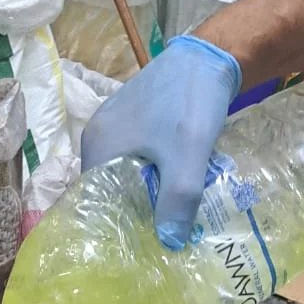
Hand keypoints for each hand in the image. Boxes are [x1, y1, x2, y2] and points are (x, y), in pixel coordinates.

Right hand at [81, 36, 241, 250]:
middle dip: (131, 214)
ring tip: (165, 221)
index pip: (94, 203)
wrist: (209, 56)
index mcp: (98, 147)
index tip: (136, 247)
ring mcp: (114, 127)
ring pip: (124, 176)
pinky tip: (170, 190)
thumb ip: (178, 202)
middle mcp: (97, 137)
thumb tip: (169, 245)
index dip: (115, 226)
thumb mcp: (187, 158)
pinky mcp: (134, 122)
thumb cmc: (190, 104)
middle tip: (156, 240)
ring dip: (144, 197)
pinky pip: (135, 160)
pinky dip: (151, 177)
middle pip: (108, 191)